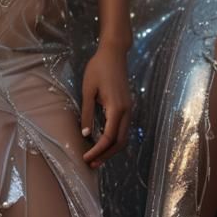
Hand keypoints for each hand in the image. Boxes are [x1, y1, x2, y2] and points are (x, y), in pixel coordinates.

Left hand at [81, 42, 130, 167]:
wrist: (114, 54)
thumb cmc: (98, 69)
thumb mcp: (88, 90)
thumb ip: (87, 113)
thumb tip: (86, 135)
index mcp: (117, 108)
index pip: (109, 138)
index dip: (98, 151)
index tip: (86, 157)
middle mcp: (127, 112)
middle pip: (120, 143)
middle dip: (106, 155)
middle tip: (91, 163)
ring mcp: (129, 110)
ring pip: (124, 138)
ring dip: (111, 149)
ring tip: (96, 157)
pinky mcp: (127, 107)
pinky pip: (123, 129)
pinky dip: (115, 140)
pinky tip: (104, 142)